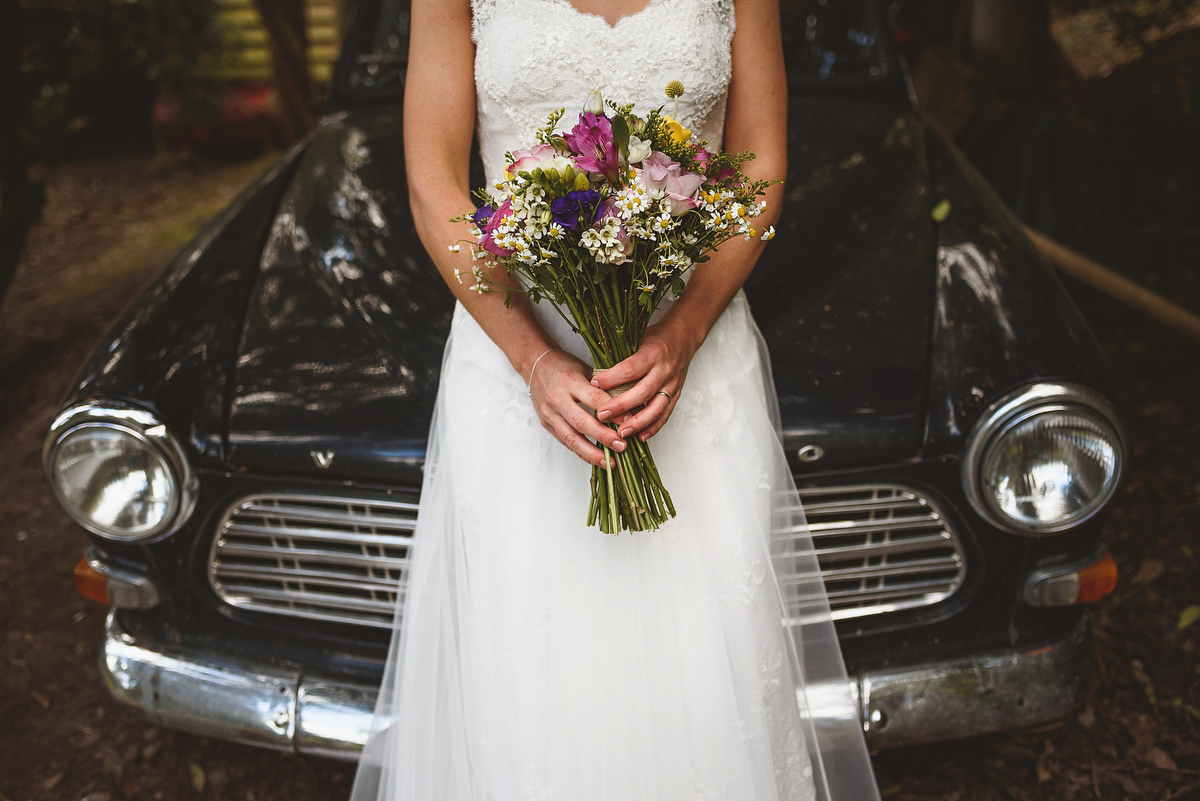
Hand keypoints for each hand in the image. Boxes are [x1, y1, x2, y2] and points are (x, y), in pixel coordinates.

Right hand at [529, 349, 627, 466]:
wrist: (535, 364)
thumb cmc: (564, 365)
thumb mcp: (585, 368)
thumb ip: (603, 387)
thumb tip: (627, 405)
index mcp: (570, 381)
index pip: (595, 399)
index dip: (614, 412)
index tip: (630, 422)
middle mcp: (557, 399)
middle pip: (582, 422)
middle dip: (604, 437)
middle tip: (622, 446)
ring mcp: (549, 413)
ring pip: (571, 437)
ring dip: (591, 453)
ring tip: (609, 463)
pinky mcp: (546, 423)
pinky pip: (564, 441)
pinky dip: (580, 452)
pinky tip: (594, 460)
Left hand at [590, 322, 695, 441]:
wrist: (683, 338)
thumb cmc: (655, 339)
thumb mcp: (637, 338)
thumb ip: (621, 356)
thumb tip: (596, 373)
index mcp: (652, 353)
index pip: (630, 368)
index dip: (611, 378)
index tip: (593, 384)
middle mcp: (664, 370)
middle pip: (642, 392)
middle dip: (621, 406)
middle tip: (602, 415)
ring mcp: (672, 384)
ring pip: (656, 407)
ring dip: (638, 423)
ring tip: (621, 433)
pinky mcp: (676, 395)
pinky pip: (665, 414)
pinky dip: (653, 427)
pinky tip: (641, 436)